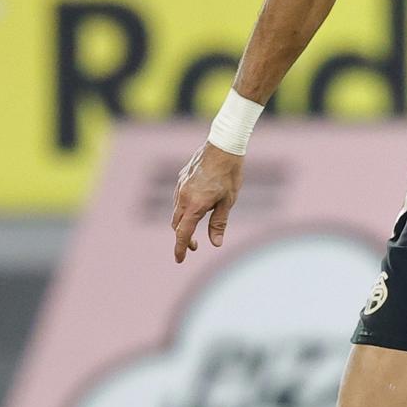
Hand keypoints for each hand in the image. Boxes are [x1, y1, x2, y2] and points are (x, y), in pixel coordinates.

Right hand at [172, 142, 244, 262]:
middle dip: (183, 237)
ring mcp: (180, 186)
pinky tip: (197, 206)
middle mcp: (182, 197)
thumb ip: (219, 223)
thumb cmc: (229, 174)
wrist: (223, 146)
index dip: (181, 248)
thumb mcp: (228, 201)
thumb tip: (215, 244)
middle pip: (177, 224)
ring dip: (183, 223)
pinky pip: (179, 198)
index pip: (183, 233)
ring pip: (177, 211)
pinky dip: (184, 208)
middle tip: (195, 246)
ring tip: (196, 227)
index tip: (179, 259)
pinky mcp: (181, 178)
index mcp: (194, 205)